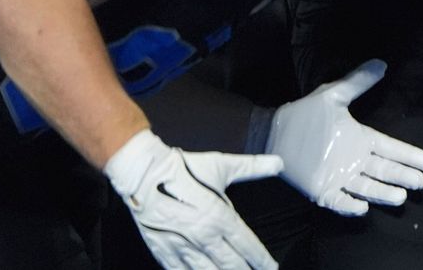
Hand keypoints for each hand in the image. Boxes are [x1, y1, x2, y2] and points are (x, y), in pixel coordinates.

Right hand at [103, 129, 282, 269]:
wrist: (143, 175)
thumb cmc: (183, 169)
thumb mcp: (222, 166)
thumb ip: (252, 167)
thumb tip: (279, 163)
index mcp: (221, 218)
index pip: (248, 246)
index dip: (262, 259)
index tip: (272, 267)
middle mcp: (205, 237)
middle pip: (231, 265)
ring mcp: (182, 247)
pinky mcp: (163, 251)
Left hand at [267, 59, 422, 215]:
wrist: (274, 133)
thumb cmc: (305, 114)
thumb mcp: (333, 95)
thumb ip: (357, 82)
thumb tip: (381, 63)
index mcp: (361, 139)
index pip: (391, 149)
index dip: (410, 155)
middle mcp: (355, 160)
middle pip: (385, 171)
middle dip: (403, 176)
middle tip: (420, 182)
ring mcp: (340, 177)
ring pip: (367, 188)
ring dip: (383, 193)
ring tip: (400, 197)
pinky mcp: (322, 190)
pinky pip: (339, 201)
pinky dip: (350, 206)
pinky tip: (363, 208)